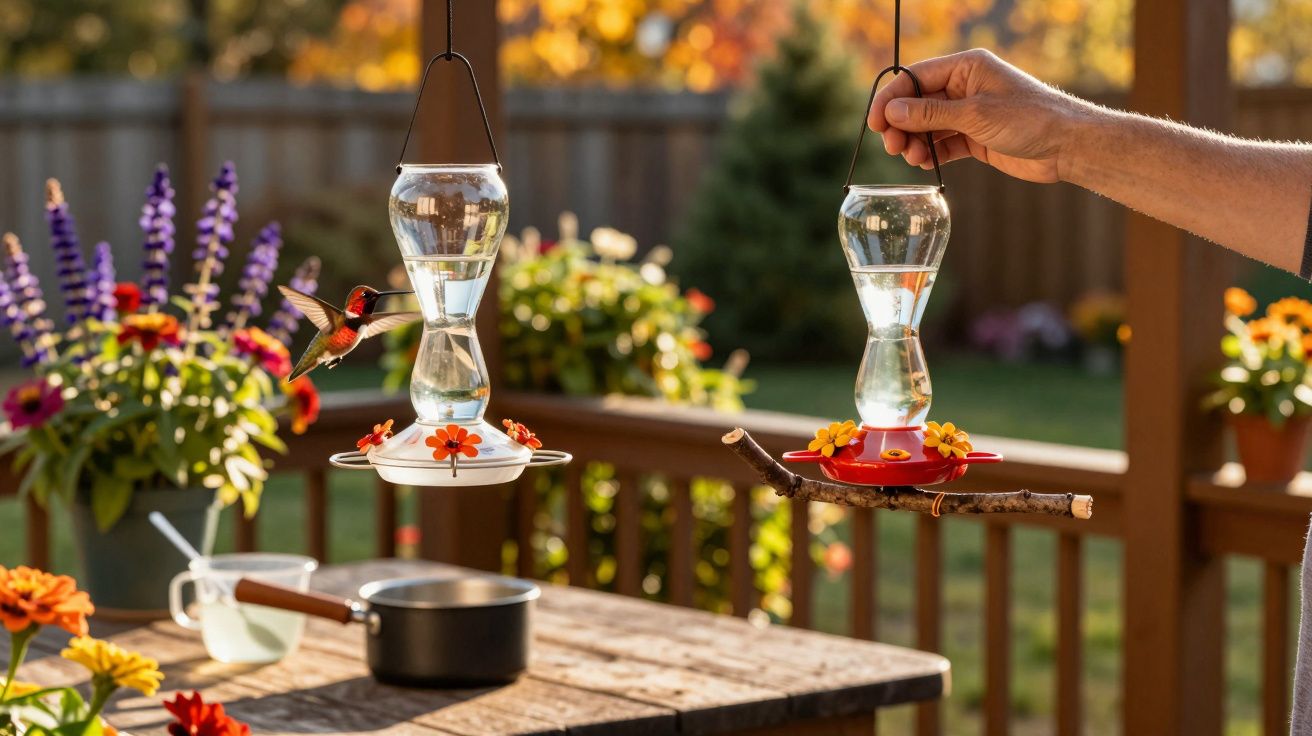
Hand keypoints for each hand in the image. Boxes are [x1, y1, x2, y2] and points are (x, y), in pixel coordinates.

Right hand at [867, 49, 1095, 183]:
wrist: (1067, 146)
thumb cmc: (1030, 119)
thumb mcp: (975, 114)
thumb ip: (931, 113)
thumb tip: (893, 111)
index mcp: (967, 66)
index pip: (916, 77)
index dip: (891, 98)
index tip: (875, 122)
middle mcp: (965, 86)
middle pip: (917, 102)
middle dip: (900, 124)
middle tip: (892, 146)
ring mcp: (969, 113)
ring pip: (927, 126)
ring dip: (914, 141)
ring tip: (910, 158)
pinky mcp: (975, 138)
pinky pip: (942, 144)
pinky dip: (930, 153)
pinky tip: (924, 163)